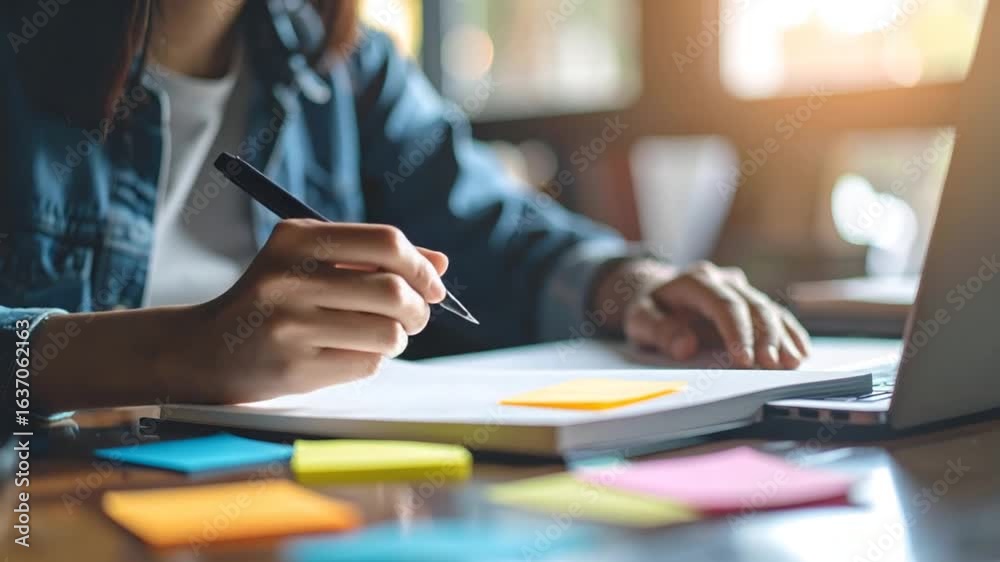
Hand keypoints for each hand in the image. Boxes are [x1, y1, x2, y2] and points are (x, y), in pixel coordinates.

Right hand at [179, 220, 448, 402]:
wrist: (207, 349)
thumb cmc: (274, 301)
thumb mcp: (313, 264)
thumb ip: (374, 259)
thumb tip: (440, 265)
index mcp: (297, 240)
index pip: (385, 242)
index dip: (421, 266)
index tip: (433, 286)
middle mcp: (290, 279)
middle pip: (393, 291)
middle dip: (418, 310)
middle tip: (415, 318)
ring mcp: (289, 325)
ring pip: (387, 333)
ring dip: (397, 339)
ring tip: (380, 337)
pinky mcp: (293, 368)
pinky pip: (366, 364)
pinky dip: (371, 361)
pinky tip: (346, 354)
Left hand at [615, 261, 810, 368]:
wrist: (655, 290)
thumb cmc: (648, 307)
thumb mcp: (639, 318)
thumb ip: (659, 330)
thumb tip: (685, 346)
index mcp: (695, 281)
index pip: (723, 304)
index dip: (737, 332)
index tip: (745, 360)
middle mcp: (722, 279)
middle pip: (752, 305)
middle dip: (765, 337)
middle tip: (772, 366)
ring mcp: (738, 287)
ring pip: (768, 309)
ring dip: (782, 337)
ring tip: (791, 362)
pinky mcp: (748, 299)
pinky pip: (774, 313)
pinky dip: (788, 332)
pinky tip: (800, 350)